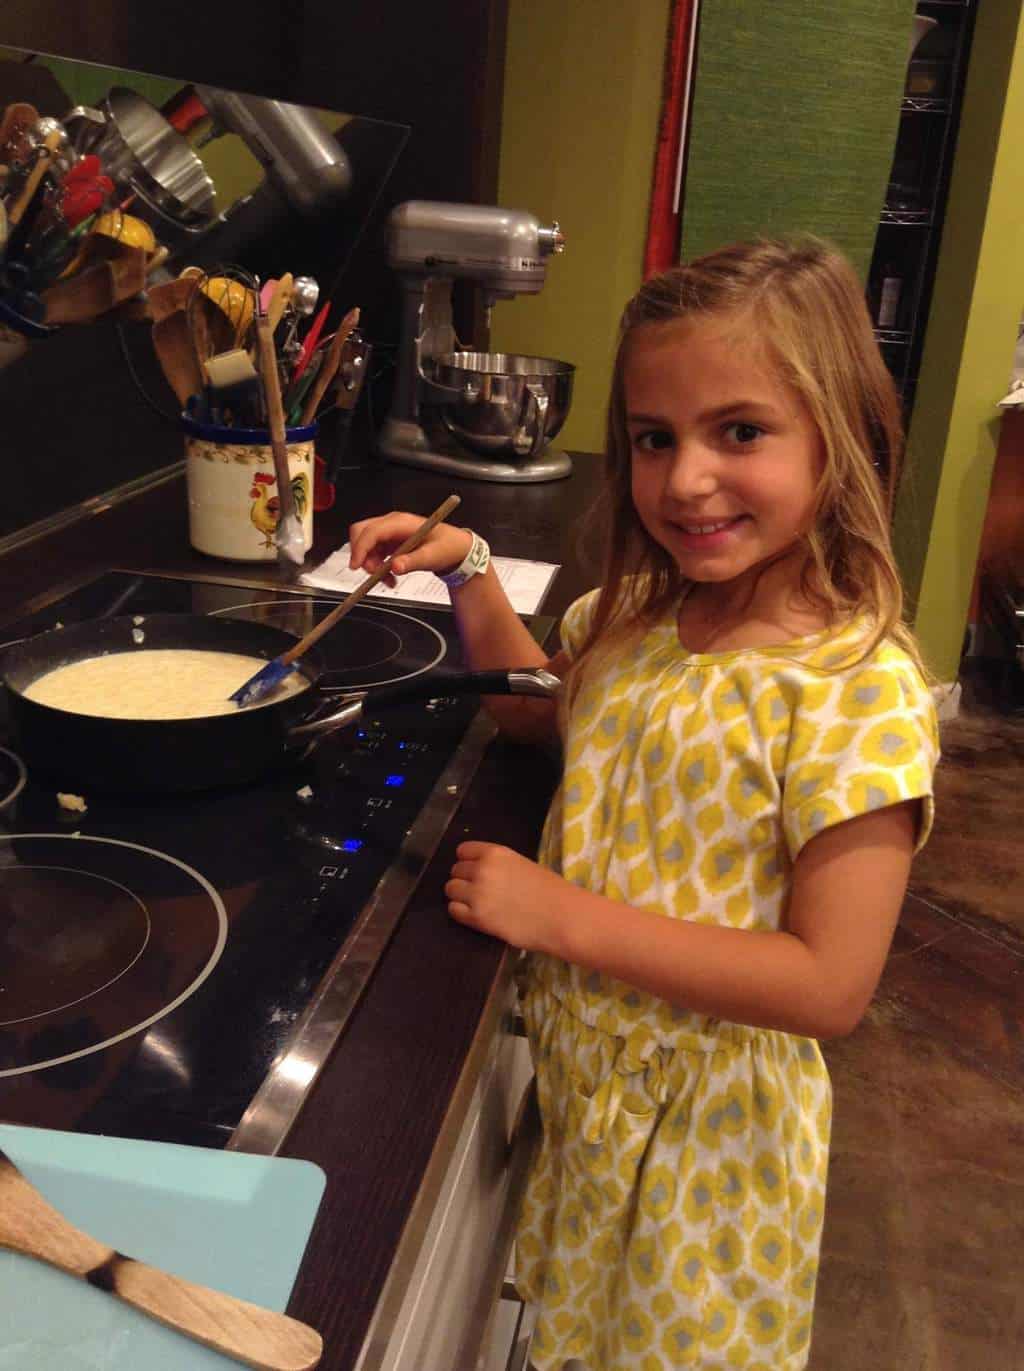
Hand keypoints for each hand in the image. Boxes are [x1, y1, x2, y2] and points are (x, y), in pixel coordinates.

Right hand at [348, 511, 472, 587]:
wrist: (456, 549)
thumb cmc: (447, 546)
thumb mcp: (432, 556)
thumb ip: (413, 562)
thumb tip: (395, 567)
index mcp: (401, 522)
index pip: (371, 531)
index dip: (360, 548)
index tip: (356, 565)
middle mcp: (392, 524)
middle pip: (362, 533)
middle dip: (362, 555)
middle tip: (373, 574)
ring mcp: (390, 533)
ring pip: (366, 546)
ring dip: (371, 565)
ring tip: (388, 580)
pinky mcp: (390, 542)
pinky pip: (374, 553)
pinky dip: (377, 567)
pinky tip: (390, 577)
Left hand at [446, 841, 567, 951]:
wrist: (563, 917)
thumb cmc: (551, 891)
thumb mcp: (523, 865)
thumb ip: (499, 865)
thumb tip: (481, 871)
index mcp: (495, 853)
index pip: (463, 850)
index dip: (468, 861)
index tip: (475, 870)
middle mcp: (482, 870)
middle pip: (455, 870)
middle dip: (464, 879)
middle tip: (479, 890)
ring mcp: (477, 894)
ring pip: (450, 889)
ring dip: (460, 895)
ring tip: (476, 903)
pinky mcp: (477, 918)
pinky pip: (453, 910)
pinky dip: (461, 912)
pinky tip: (475, 914)